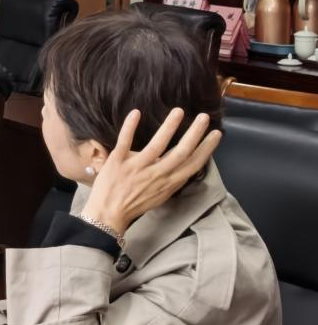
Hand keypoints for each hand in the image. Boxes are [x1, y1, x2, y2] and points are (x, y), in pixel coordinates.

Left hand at [80, 108, 221, 235]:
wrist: (108, 213)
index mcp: (168, 183)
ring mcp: (137, 167)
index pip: (193, 164)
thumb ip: (172, 179)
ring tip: (179, 111)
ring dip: (169, 126)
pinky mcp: (118, 161)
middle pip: (181, 152)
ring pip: (157, 144)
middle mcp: (156, 174)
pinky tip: (136, 112)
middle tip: (204, 117)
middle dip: (194, 134)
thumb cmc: (134, 203)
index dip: (206, 148)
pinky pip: (125, 141)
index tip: (216, 133)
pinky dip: (130, 126)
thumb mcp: (160, 195)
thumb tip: (184, 166)